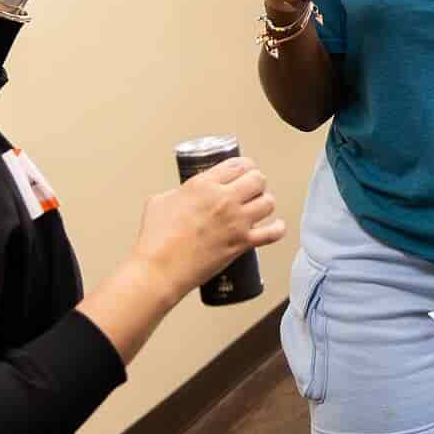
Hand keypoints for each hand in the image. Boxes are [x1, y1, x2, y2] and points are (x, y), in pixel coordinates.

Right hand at [130, 157, 284, 304]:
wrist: (159, 269)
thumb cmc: (155, 239)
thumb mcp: (160, 201)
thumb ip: (178, 193)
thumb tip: (184, 196)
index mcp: (204, 185)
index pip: (238, 164)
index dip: (245, 166)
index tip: (245, 171)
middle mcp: (224, 199)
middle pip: (258, 179)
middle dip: (256, 183)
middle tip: (252, 190)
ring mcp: (236, 221)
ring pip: (268, 202)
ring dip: (265, 203)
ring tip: (258, 207)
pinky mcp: (242, 243)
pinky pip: (272, 233)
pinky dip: (277, 229)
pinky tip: (276, 227)